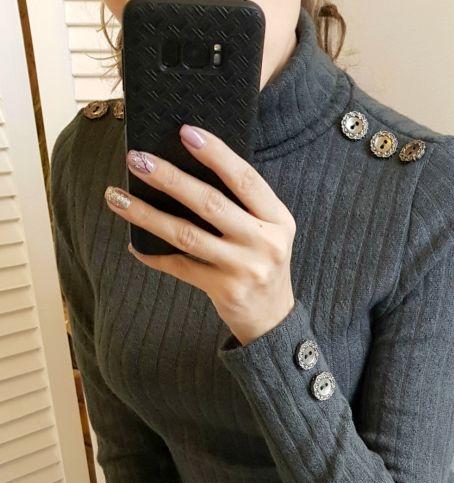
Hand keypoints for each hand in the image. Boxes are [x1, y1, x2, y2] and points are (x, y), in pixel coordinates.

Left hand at [103, 123, 296, 344]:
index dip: (216, 154)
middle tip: (136, 159)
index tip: (185, 132)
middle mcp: (264, 242)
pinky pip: (180, 267)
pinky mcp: (224, 291)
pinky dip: (154, 255)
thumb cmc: (262, 264)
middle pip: (210, 203)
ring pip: (187, 235)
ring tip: (117, 197)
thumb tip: (186, 168)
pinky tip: (133, 243)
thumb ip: (242, 205)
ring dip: (147, 214)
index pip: (245, 178)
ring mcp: (244, 268)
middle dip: (169, 178)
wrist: (273, 320)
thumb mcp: (268, 231)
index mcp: (277, 219)